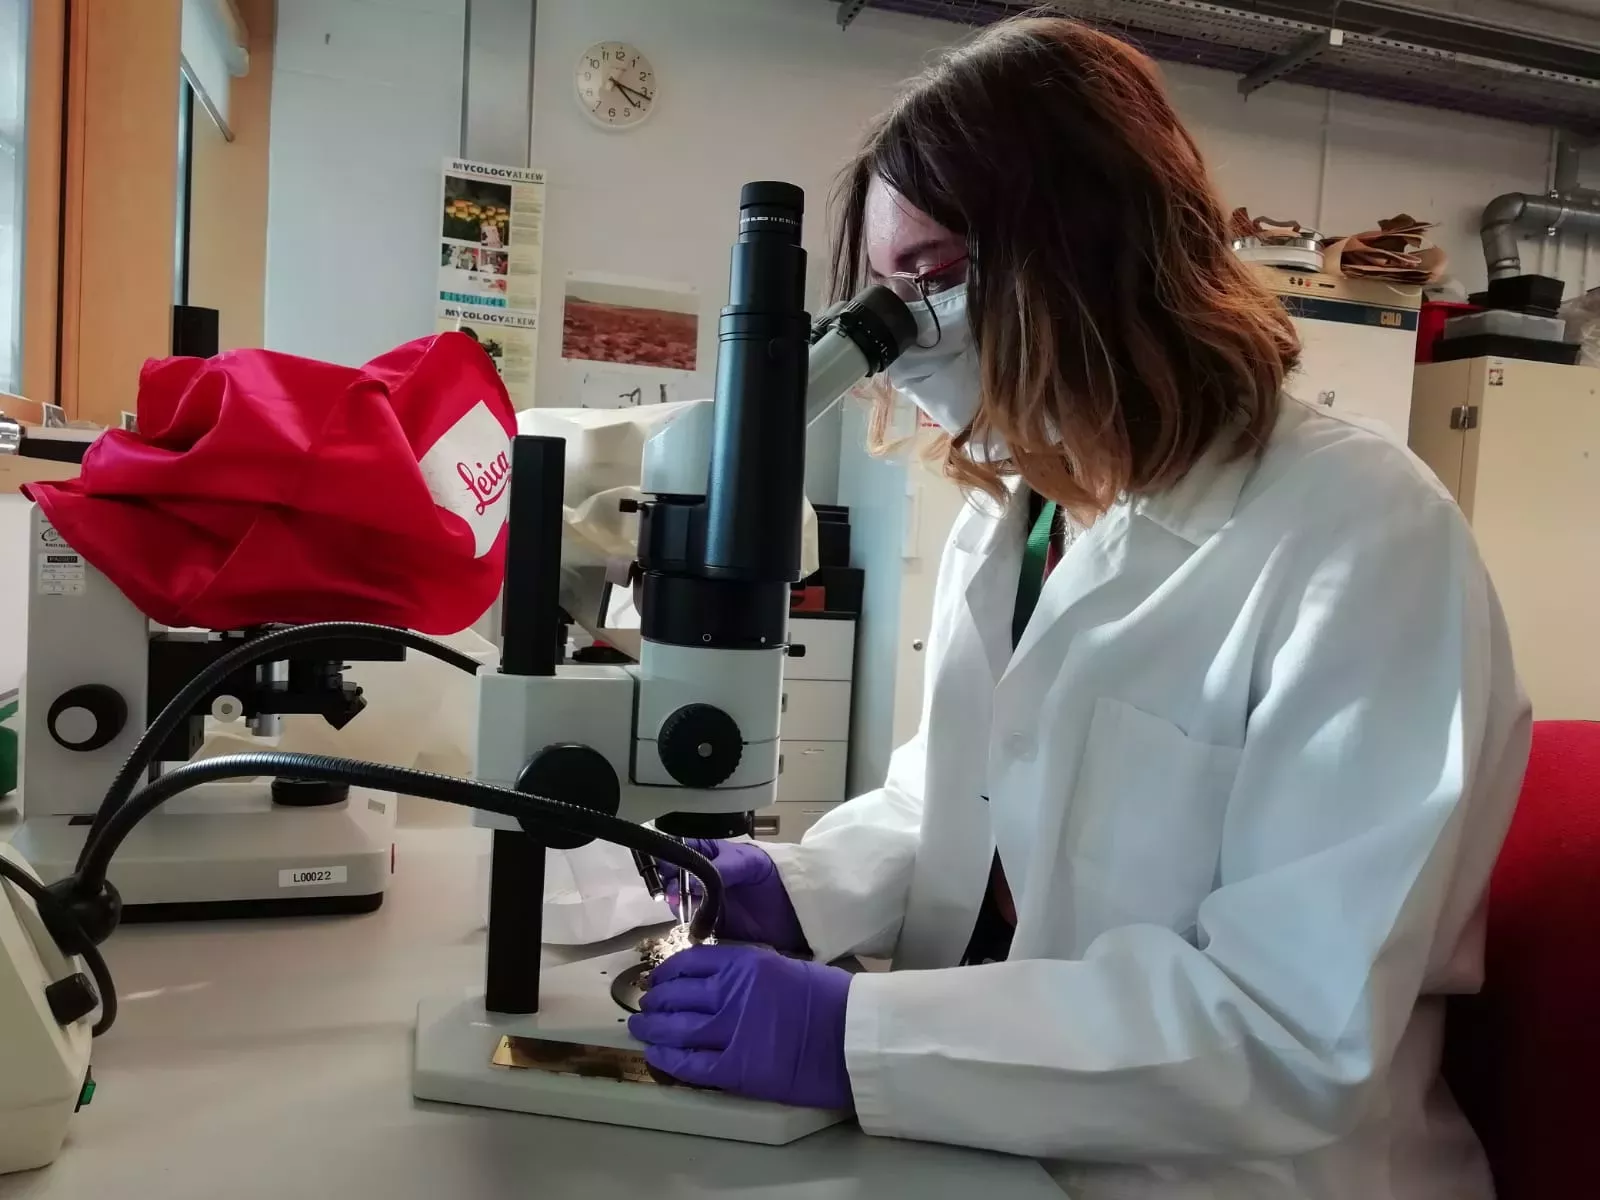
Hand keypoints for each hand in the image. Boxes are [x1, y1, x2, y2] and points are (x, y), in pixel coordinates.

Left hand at [629, 944, 853, 1109]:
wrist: (854, 1036)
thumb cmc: (830, 1000)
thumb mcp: (786, 966)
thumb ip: (749, 971)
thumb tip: (720, 981)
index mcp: (746, 962)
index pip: (692, 961)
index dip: (669, 972)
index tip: (660, 978)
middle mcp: (731, 991)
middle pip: (677, 994)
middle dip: (655, 1000)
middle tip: (645, 1005)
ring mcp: (731, 1030)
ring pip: (676, 1028)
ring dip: (652, 1028)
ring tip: (640, 1028)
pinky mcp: (736, 1068)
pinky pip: (691, 1064)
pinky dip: (668, 1059)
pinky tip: (656, 1055)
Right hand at [659, 839, 806, 952]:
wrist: (798, 912)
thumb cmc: (776, 876)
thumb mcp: (751, 863)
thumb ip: (724, 867)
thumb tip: (694, 879)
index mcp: (713, 853)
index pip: (683, 848)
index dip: (672, 854)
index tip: (669, 864)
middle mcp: (704, 877)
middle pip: (675, 876)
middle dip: (669, 880)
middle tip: (675, 888)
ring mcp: (706, 902)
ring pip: (679, 900)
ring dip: (676, 902)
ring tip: (683, 903)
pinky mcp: (711, 926)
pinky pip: (691, 925)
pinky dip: (688, 924)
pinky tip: (692, 922)